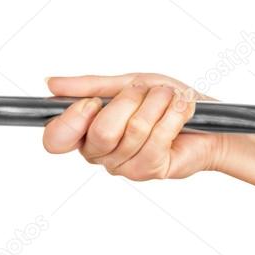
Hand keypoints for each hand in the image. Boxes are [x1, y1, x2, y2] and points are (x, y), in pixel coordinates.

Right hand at [42, 73, 224, 179]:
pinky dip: (173, 115)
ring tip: (168, 97)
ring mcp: (124, 165)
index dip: (71, 120)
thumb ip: (88, 86)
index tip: (92, 102)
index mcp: (84, 130)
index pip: (56, 139)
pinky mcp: (150, 171)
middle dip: (129, 101)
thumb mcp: (124, 83)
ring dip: (157, 103)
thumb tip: (51, 84)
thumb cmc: (163, 99)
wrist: (203, 115)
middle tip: (144, 91)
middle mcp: (99, 152)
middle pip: (101, 132)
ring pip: (134, 132)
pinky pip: (157, 140)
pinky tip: (180, 108)